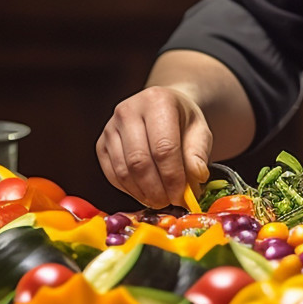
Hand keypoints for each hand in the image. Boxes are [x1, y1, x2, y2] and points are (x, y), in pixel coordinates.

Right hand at [96, 85, 213, 208]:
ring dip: (142, 193)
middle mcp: (128, 110)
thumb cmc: (182, 122)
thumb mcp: (200, 132)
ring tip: (160, 200)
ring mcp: (111, 127)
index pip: (163, 147)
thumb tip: (195, 179)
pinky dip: (129, 190)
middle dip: (156, 189)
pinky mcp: (102, 143)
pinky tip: (145, 193)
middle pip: (140, 161)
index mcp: (157, 101)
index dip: (173, 177)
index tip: (182, 196)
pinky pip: (112, 174)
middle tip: (170, 203)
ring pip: (124, 170)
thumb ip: (198, 155)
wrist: (162, 109)